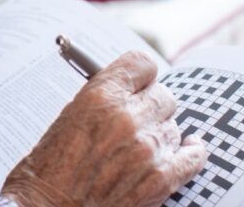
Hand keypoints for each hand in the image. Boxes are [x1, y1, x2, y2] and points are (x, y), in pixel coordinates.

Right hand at [0, 51, 206, 206]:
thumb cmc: (50, 166)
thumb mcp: (69, 115)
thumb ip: (103, 96)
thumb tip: (131, 86)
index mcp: (100, 97)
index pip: (142, 63)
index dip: (140, 74)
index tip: (138, 82)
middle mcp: (127, 118)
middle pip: (163, 95)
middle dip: (150, 105)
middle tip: (137, 117)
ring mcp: (147, 150)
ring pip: (174, 126)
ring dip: (160, 133)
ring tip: (138, 147)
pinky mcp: (160, 180)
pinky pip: (193, 157)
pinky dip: (190, 152)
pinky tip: (188, 148)